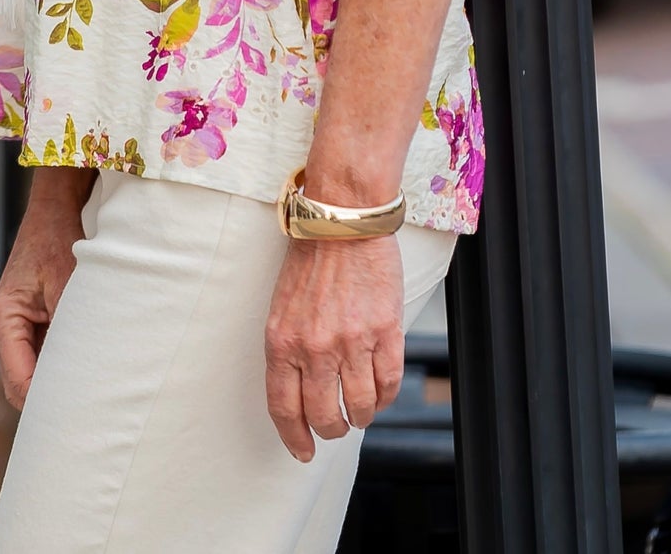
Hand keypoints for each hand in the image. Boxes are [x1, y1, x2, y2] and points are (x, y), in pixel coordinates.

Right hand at [0, 170, 93, 410]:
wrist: (53, 212)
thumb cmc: (57, 241)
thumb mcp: (66, 282)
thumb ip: (70, 326)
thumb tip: (84, 368)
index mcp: (3, 320)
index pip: (20, 380)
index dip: (46, 401)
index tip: (77, 415)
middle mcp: (4, 329)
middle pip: (21, 386)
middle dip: (50, 401)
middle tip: (88, 415)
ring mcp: (15, 329)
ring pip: (31, 375)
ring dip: (56, 384)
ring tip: (91, 396)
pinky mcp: (29, 326)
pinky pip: (41, 358)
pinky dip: (60, 367)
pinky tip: (87, 371)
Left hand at [264, 235, 403, 460]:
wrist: (342, 220)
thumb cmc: (311, 259)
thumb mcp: (282, 308)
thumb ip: (289, 350)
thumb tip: (300, 394)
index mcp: (282, 341)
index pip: (284, 408)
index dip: (295, 437)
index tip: (303, 451)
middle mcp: (315, 347)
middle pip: (324, 416)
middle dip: (331, 430)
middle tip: (337, 426)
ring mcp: (353, 340)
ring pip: (360, 406)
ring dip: (361, 416)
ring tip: (361, 410)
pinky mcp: (386, 330)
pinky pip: (389, 383)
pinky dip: (385, 396)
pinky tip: (380, 392)